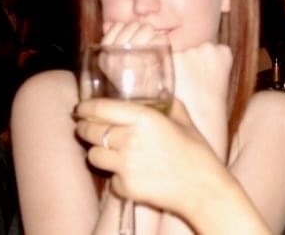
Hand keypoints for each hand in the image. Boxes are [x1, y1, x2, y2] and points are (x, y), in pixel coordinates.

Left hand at [75, 98, 219, 211]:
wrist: (204, 189)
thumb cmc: (196, 151)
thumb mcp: (183, 119)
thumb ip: (168, 104)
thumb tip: (160, 95)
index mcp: (144, 119)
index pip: (101, 109)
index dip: (85, 108)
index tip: (80, 108)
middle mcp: (130, 140)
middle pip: (90, 132)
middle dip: (84, 128)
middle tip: (85, 126)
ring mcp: (125, 166)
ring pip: (93, 156)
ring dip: (96, 151)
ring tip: (106, 149)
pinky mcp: (125, 187)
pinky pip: (109, 178)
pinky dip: (114, 174)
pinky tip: (127, 172)